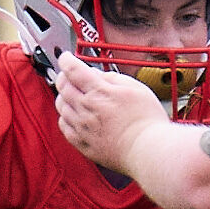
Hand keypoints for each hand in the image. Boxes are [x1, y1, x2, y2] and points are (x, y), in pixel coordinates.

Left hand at [53, 51, 167, 169]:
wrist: (148, 150)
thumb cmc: (146, 121)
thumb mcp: (135, 87)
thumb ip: (112, 78)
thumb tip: (96, 75)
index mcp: (100, 93)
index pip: (74, 71)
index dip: (66, 61)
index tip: (66, 58)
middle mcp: (87, 110)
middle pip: (63, 87)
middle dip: (63, 76)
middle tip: (67, 75)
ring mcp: (83, 128)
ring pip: (61, 107)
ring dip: (63, 96)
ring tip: (72, 94)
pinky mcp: (83, 145)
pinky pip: (64, 128)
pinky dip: (64, 117)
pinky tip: (72, 115)